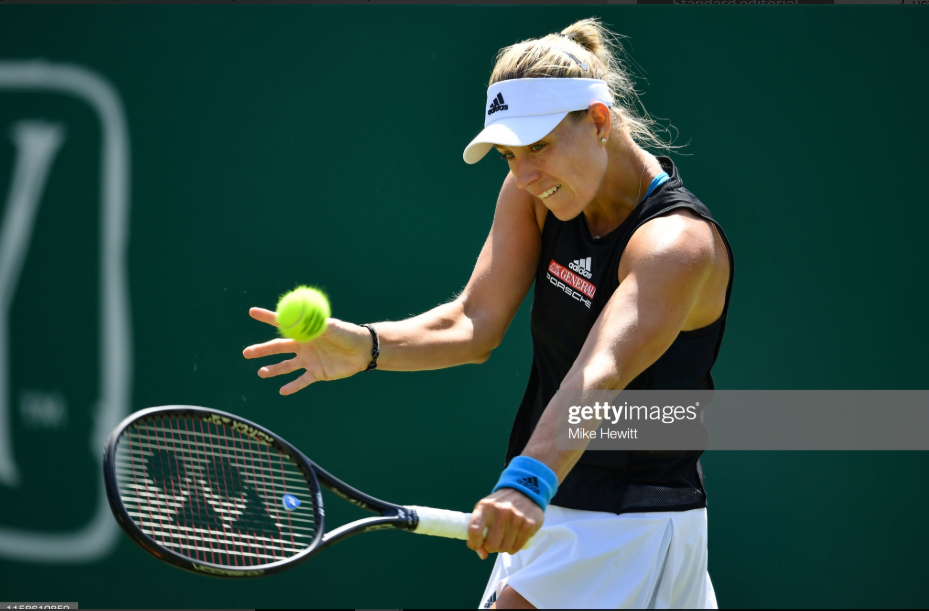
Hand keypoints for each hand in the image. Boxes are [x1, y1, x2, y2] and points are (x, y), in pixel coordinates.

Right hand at [243, 307, 371, 394]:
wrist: (363, 350)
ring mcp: (309, 360)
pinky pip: (302, 381)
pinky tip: (282, 391)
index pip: (282, 323)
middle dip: (262, 350)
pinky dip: (293, 386)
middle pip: (278, 348)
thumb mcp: (332, 327)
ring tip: (261, 373)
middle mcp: (304, 346)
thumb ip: (316, 324)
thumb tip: (300, 318)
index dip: (267, 317)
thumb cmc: (348, 334)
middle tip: (246, 352)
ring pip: (287, 366)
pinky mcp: (317, 373)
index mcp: (305, 332)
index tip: (252, 312)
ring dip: (274, 370)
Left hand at [467, 488, 543, 559]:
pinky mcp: (529, 525)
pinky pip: (517, 548)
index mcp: (485, 506)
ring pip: (505, 548)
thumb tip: (483, 555)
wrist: (523, 491)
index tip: (478, 545)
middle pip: (491, 545)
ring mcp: (516, 518)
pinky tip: (514, 538)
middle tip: (495, 540)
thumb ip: (477, 532)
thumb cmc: (499, 506)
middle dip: (492, 547)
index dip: (475, 543)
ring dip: (503, 547)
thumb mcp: (484, 511)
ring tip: (505, 537)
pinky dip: (514, 547)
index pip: (474, 530)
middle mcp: (501, 511)